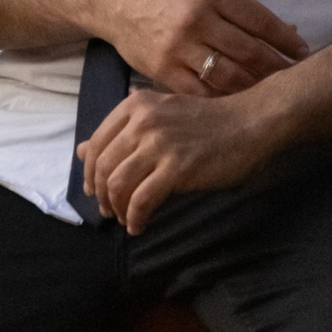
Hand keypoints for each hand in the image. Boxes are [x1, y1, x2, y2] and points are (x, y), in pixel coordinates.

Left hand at [79, 88, 282, 233]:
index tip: (95, 192)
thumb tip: (81, 150)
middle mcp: (143, 121)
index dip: (90, 174)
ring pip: (118, 185)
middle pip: (103, 167)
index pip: (96, 144)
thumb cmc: (207, 122)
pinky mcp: (178, 167)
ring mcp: (160, 144)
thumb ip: (121, 131)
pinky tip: (139, 226)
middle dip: (102, 196)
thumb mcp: (159, 116)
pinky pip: (142, 201)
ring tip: (125, 220)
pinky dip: (135, 218)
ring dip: (117, 209)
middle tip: (109, 212)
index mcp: (135, 105)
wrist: (250, 123)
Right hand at [92, 0, 306, 95]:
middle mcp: (197, 19)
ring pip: (229, 75)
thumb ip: (239, 8)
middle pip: (249, 51)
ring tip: (272, 91)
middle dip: (277, 67)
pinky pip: (201, 91)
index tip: (302, 52)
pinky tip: (239, 101)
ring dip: (255, 86)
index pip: (260, 20)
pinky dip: (224, 98)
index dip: (285, 39)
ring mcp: (179, 47)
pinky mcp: (163, 70)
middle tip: (294, 77)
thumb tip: (285, 30)